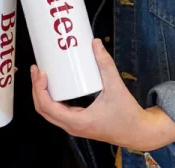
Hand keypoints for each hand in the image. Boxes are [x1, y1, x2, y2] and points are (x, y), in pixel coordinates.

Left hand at [31, 39, 174, 151]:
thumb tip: (95, 43)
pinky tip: (53, 85)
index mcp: (77, 121)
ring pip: (49, 112)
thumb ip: (106, 64)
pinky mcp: (78, 122)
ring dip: (41, 94)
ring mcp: (74, 126)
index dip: (39, 89)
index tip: (42, 73)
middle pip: (43, 110)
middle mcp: (72, 126)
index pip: (47, 107)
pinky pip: (58, 111)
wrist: (138, 132)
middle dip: (37, 89)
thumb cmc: (127, 114)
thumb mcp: (116, 87)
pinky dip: (51, 99)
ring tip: (41, 74)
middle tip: (37, 69)